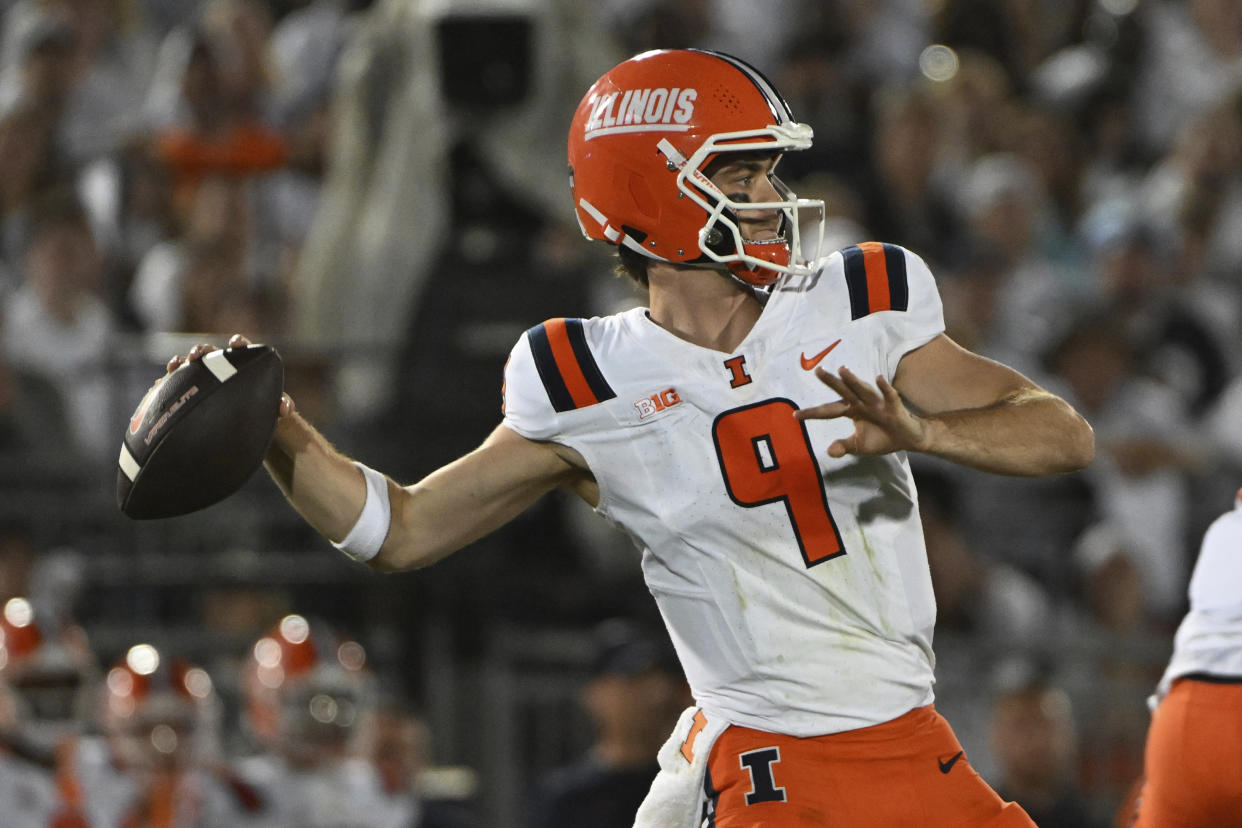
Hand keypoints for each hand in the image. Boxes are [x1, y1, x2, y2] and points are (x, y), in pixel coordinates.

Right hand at [166, 334, 295, 417]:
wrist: (247, 421)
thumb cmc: (263, 407)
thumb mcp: (274, 407)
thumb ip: (283, 404)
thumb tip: (284, 408)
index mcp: (244, 363)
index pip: (241, 347)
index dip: (238, 342)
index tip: (235, 343)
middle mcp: (223, 365)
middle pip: (212, 352)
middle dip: (203, 350)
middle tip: (197, 355)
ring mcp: (206, 374)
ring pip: (194, 362)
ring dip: (184, 360)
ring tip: (177, 364)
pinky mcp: (194, 385)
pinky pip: (181, 377)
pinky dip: (174, 373)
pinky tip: (165, 376)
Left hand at [794, 365, 928, 457]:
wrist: (908, 439)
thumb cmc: (882, 438)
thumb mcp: (859, 445)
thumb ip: (844, 446)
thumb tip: (829, 451)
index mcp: (851, 411)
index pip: (828, 411)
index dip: (813, 413)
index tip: (795, 415)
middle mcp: (862, 404)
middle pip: (844, 392)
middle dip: (831, 382)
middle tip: (817, 371)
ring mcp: (878, 404)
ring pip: (863, 390)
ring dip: (853, 381)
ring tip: (842, 369)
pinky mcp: (894, 407)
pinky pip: (889, 396)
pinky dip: (884, 388)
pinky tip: (878, 379)